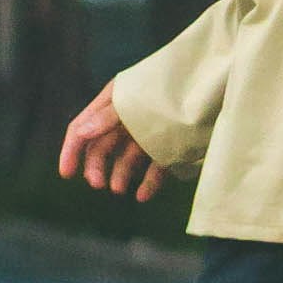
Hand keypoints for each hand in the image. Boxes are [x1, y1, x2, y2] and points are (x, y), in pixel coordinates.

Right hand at [59, 85, 164, 200]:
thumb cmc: (173, 88)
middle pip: (102, 146)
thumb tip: (81, 132)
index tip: (66, 174)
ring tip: (119, 190)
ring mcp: (147, 132)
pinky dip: (147, 182)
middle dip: (96, 166)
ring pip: (125, 158)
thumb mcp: (136, 101)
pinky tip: (142, 196)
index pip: (83, 128)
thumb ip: (109, 117)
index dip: (72, 151)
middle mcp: (127, 117)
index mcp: (114, 101)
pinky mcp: (169, 145)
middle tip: (100, 185)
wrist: (215, 86)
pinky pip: (153, 167)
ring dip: (119, 174)